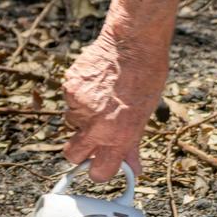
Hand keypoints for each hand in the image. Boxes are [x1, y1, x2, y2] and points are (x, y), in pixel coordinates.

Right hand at [62, 24, 168, 180]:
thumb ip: (132, 143)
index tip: (102, 163)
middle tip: (93, 134)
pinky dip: (79, 95)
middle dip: (80, 149)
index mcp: (119, 136)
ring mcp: (80, 107)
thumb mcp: (145, 114)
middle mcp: (96, 126)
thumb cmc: (147, 76)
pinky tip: (96, 82)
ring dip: (82, 117)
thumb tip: (133, 169)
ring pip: (70, 123)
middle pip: (72, 154)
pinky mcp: (69, 88)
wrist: (134, 43)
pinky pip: (69, 101)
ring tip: (101, 98)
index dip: (100, 169)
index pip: (99, 173)